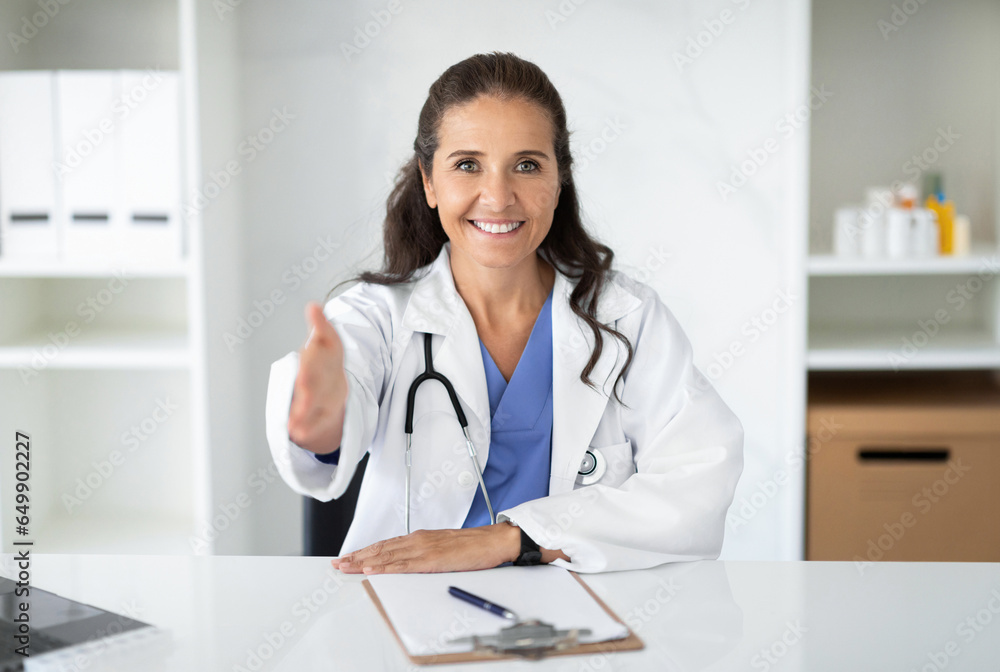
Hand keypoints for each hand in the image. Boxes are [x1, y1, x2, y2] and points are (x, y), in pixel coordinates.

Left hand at [287, 301, 348, 454]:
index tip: (312, 331)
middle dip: (311, 382)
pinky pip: (316, 424)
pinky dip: (308, 429)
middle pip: (322, 378)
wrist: (338, 397)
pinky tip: (296, 433)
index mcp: (333, 357)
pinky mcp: (325, 417)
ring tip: (292, 420)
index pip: (331, 346)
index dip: (323, 339)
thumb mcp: (325, 345)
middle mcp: (335, 378)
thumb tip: (314, 306)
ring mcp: (332, 398)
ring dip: (306, 412)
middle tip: (300, 383)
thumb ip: (320, 326)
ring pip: (319, 405)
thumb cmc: (325, 368)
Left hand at [333, 524, 521, 573]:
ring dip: (363, 561)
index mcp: (421, 538)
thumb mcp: (444, 547)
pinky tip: (371, 569)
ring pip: (386, 555)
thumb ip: (426, 553)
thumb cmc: (473, 546)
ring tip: (345, 566)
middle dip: (356, 555)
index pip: (386, 544)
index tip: (349, 556)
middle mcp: (418, 540)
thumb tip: (411, 562)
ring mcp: (423, 548)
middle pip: (380, 548)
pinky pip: (402, 565)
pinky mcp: (431, 560)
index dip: (365, 550)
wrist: (492, 541)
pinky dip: (384, 567)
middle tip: (337, 562)